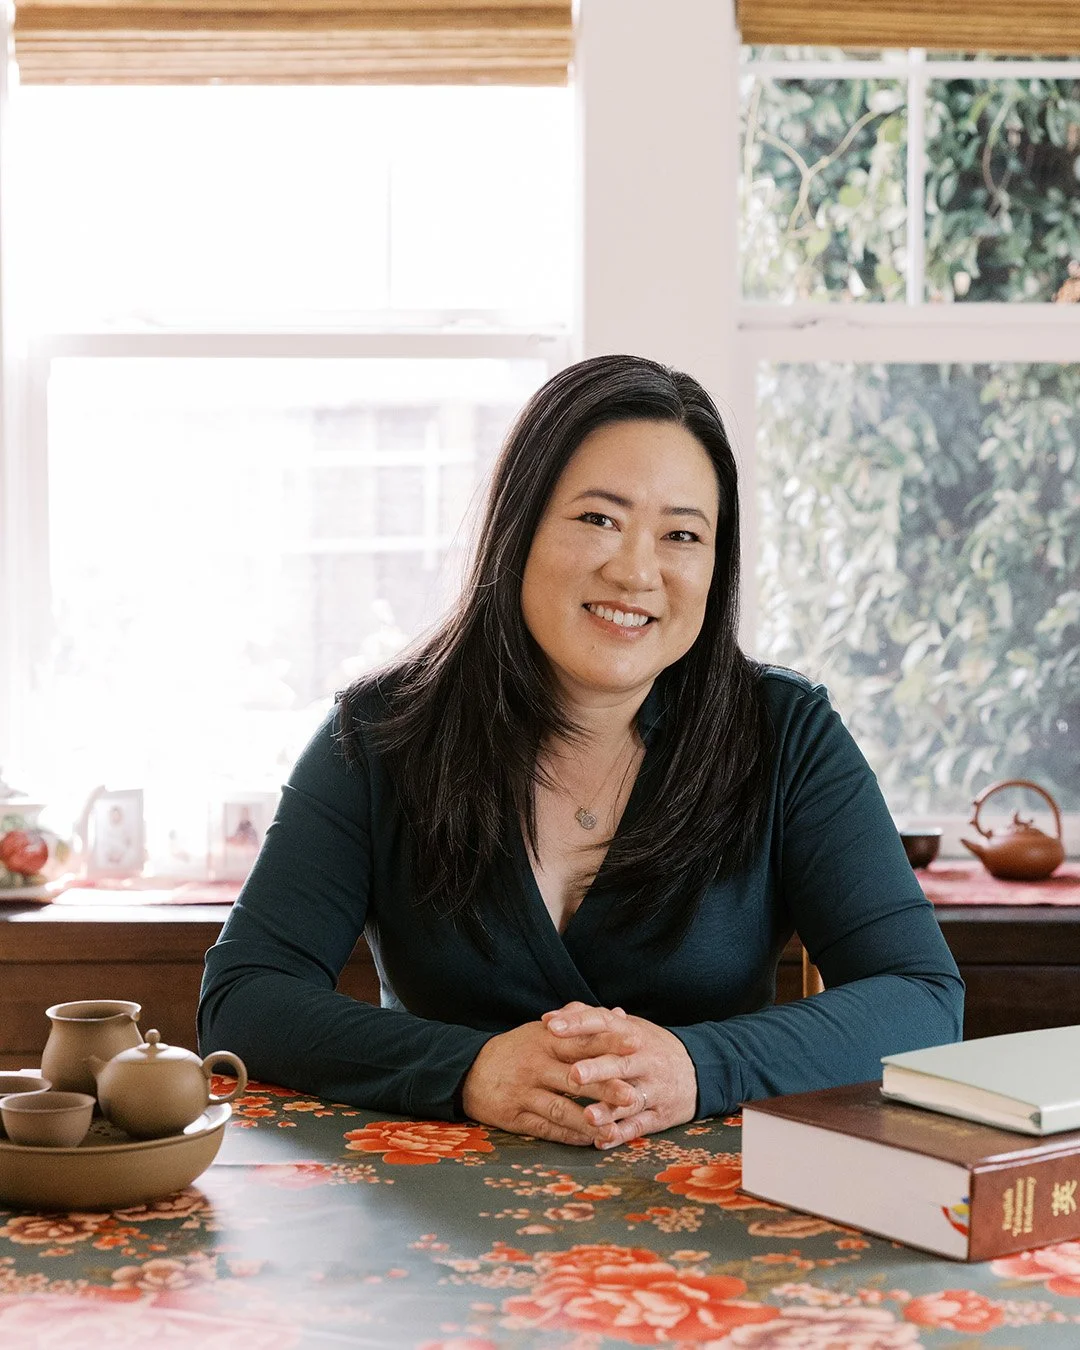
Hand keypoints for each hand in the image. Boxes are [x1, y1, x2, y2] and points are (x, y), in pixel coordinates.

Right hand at [460, 1020, 648, 1145]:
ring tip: (613, 1129)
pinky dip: (567, 1135)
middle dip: (604, 1087)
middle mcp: (535, 1065)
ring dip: (588, 1120)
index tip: (636, 1044)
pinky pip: (545, 1128)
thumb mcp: (545, 1032)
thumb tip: (620, 1014)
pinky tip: (588, 1140)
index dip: (608, 1042)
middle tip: (633, 1095)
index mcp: (545, 1040)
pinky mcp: (514, 1116)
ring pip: (560, 1108)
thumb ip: (583, 1026)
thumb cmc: (518, 1049)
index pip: (581, 1040)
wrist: (469, 1070)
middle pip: (574, 1077)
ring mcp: (524, 1091)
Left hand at [542, 1002, 698, 1147]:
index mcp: (631, 1033)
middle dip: (597, 1069)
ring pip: (630, 1100)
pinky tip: (601, 1141)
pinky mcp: (660, 1115)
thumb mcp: (624, 1026)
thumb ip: (587, 1019)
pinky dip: (621, 1134)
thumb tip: (550, 1018)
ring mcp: (654, 1088)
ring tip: (588, 1116)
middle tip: (573, 1074)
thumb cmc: (646, 1045)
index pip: (603, 1022)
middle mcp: (644, 1059)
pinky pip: (639, 1126)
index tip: (551, 1026)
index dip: (578, 1024)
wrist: (699, 1069)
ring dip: (608, 1109)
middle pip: (619, 1063)